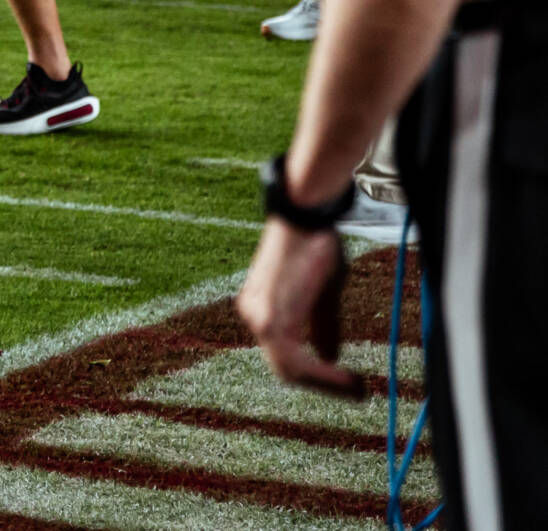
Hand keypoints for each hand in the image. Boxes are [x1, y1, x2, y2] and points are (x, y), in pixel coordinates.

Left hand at [236, 219, 365, 398]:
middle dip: (323, 385)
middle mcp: (253, 315)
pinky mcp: (268, 318)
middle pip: (286, 369)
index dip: (317, 375)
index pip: (286, 356)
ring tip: (356, 388)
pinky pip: (293, 360)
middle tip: (357, 391)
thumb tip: (329, 357)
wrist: (304, 218)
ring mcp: (256, 317)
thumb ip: (321, 326)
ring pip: (289, 370)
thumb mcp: (322, 294)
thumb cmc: (315, 248)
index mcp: (263, 308)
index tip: (349, 383)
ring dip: (325, 384)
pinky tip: (346, 378)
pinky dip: (321, 374)